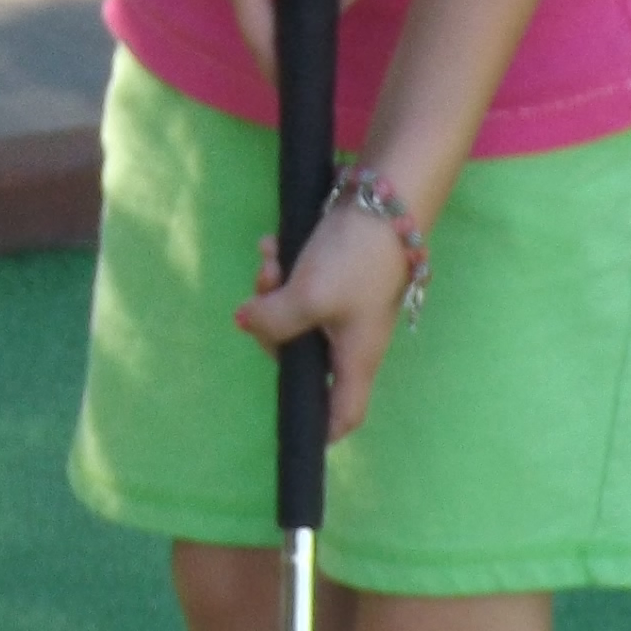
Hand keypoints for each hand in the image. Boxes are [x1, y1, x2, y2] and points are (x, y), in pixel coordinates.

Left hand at [236, 195, 412, 443]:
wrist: (384, 198)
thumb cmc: (356, 260)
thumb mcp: (309, 296)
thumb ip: (273, 320)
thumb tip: (246, 323)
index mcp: (354, 358)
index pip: (343, 415)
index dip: (321, 432)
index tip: (294, 430)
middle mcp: (350, 340)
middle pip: (300, 357)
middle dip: (272, 327)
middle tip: (264, 290)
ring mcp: (344, 308)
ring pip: (293, 317)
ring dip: (272, 289)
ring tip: (269, 258)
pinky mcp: (336, 278)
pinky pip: (299, 287)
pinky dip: (283, 270)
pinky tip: (272, 245)